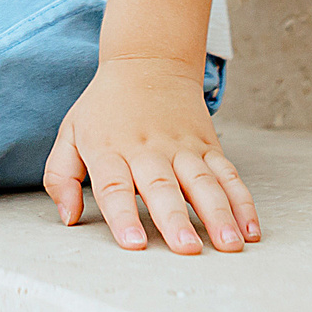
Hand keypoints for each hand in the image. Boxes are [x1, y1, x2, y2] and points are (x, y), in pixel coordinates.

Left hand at [43, 56, 259, 254]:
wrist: (148, 61)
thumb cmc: (104, 108)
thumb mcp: (70, 135)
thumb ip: (60, 178)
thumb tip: (68, 217)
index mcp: (110, 150)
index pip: (114, 188)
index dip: (124, 216)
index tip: (135, 245)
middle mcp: (148, 150)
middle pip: (163, 188)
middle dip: (176, 220)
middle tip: (187, 249)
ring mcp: (181, 147)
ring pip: (202, 182)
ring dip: (218, 214)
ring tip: (230, 244)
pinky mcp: (207, 145)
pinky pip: (228, 174)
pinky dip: (242, 201)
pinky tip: (250, 228)